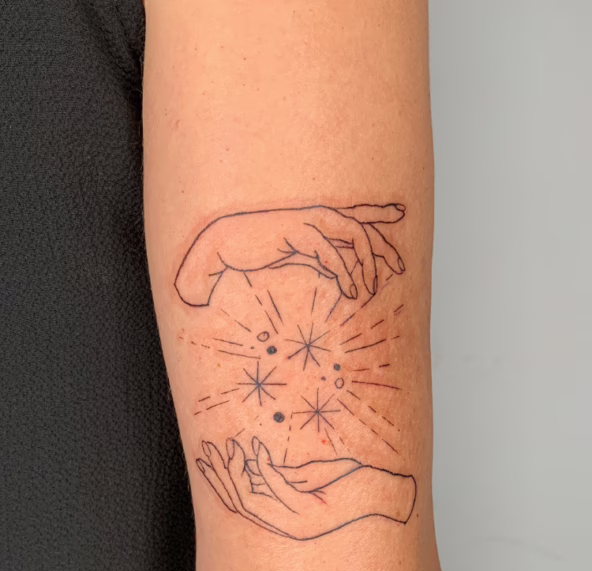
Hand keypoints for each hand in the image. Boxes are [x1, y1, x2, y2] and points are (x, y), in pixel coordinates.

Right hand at [175, 203, 406, 306]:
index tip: (402, 215)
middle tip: (401, 267)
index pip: (357, 211)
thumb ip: (316, 257)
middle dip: (385, 246)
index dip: (381, 213)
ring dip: (368, 265)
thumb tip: (338, 273)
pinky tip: (352, 293)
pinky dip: (347, 275)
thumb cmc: (252, 249)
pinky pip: (332, 254)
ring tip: (369, 291)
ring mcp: (308, 220)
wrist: (217, 244)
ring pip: (355, 236)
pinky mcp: (297, 233)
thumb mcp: (292, 253)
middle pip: (364, 224)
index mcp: (315, 215)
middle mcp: (317, 213)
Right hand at [196, 436, 415, 540]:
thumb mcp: (309, 477)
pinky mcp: (313, 515)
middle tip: (205, 450)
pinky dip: (263, 466)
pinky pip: (278, 489)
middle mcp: (288, 528)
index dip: (217, 480)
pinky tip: (257, 447)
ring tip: (228, 446)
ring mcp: (299, 525)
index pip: (239, 503)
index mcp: (285, 520)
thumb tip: (253, 459)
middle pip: (238, 504)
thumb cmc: (354, 482)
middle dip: (218, 475)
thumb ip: (281, 475)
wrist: (390, 494)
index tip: (202, 456)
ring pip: (250, 501)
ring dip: (234, 471)